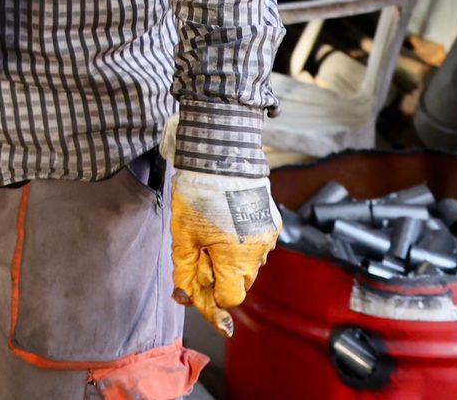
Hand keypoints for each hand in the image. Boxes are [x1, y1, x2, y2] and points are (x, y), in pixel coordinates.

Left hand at [169, 168, 279, 336]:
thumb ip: (186, 269)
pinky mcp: (273, 225)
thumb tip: (185, 296)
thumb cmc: (199, 196)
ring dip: (232, 259)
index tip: (197, 284)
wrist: (222, 160)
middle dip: (221, 277)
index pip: (230, 298)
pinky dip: (242, 244)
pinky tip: (228, 225)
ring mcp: (269, 239)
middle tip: (202, 253)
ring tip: (214, 234)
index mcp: (236, 259)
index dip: (212, 295)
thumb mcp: (184, 235)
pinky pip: (257, 246)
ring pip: (250, 265)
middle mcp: (259, 253)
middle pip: (241, 283)